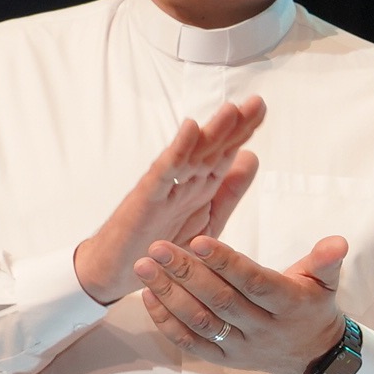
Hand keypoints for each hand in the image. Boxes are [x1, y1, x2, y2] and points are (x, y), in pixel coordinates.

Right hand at [74, 101, 265, 305]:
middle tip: (257, 102)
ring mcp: (164, 187)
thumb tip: (252, 157)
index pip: (225, 153)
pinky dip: (178, 151)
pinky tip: (190, 130)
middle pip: (212, 148)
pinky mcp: (146, 199)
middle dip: (234, 125)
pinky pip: (165, 172)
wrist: (113, 271)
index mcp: (200, 186)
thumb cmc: (157, 244)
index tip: (261, 108)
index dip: (243, 132)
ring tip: (232, 110)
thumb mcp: (206, 220)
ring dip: (212, 132)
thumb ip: (228, 192)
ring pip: (192, 154)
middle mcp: (183, 181)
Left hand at [135, 234, 347, 373]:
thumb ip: (326, 260)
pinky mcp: (224, 361)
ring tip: (145, 268)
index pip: (253, 282)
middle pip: (221, 301)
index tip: (197, 240)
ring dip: (169, 295)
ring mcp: (241, 348)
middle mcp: (264, 330)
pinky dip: (167, 322)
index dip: (225, 263)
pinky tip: (149, 297)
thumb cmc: (311, 306)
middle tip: (158, 247)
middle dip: (186, 273)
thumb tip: (337, 242)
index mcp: (289, 305)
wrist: (312, 356)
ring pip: (201, 323)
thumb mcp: (326, 282)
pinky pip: (191, 344)